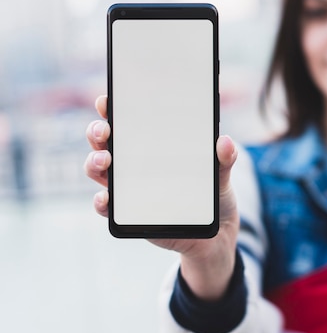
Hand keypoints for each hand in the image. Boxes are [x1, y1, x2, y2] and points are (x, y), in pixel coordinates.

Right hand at [84, 95, 239, 299]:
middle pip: (105, 142)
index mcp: (153, 146)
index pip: (127, 122)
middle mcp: (134, 163)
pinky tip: (106, 198)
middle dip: (97, 132)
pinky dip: (101, 202)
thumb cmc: (212, 194)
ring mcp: (128, 187)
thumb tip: (226, 143)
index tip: (107, 99)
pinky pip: (106, 206)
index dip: (112, 109)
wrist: (214, 232)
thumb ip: (223, 160)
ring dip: (95, 163)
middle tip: (104, 131)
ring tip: (105, 161)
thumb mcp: (220, 175)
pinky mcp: (129, 213)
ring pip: (99, 170)